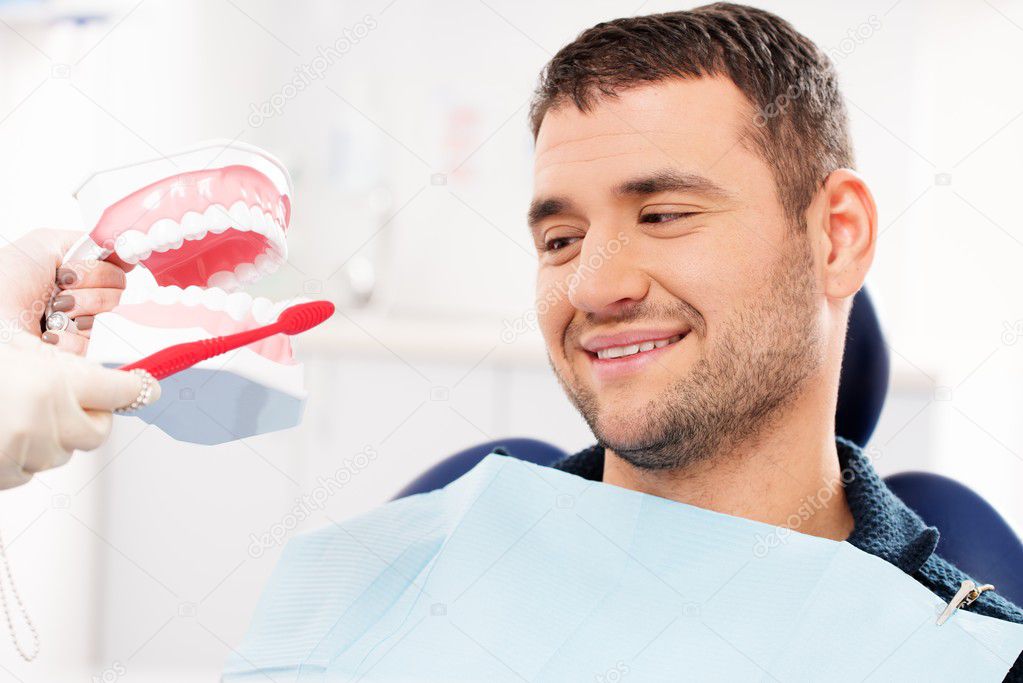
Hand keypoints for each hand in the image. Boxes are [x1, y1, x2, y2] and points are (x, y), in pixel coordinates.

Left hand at [0, 229, 133, 354]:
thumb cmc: (5, 282)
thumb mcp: (45, 243)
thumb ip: (90, 240)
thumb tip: (124, 249)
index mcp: (77, 277)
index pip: (117, 273)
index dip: (98, 271)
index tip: (70, 271)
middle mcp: (82, 301)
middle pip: (117, 295)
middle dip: (86, 291)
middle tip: (57, 293)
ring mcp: (82, 330)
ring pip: (110, 320)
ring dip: (78, 312)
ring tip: (51, 314)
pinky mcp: (80, 355)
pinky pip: (96, 345)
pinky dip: (70, 337)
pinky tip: (50, 333)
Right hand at [0, 333, 160, 489]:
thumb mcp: (12, 347)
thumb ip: (56, 364)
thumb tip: (100, 376)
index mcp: (53, 381)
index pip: (122, 389)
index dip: (138, 387)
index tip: (151, 385)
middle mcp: (46, 420)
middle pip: (98, 430)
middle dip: (88, 416)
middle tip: (64, 398)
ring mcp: (25, 452)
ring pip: (62, 451)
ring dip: (48, 435)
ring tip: (10, 410)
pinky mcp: (5, 476)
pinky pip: (29, 469)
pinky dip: (18, 454)